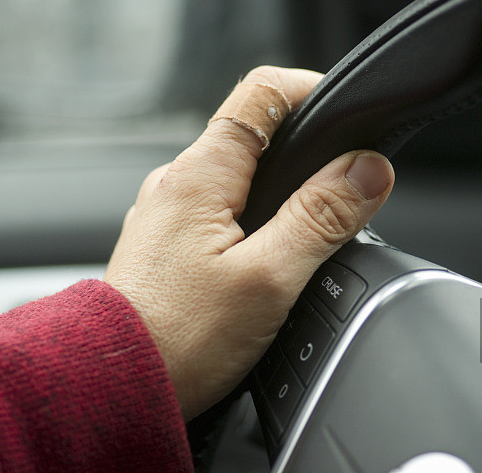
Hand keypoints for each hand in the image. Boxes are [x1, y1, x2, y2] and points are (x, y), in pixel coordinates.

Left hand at [104, 66, 393, 420]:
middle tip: (344, 188)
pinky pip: (216, 211)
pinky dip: (252, 219)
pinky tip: (264, 260)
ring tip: (308, 232)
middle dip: (305, 151)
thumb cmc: (177, 340)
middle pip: (253, 134)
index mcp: (200, 175)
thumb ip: (322, 217)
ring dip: (280, 190)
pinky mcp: (165, 246)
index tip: (348, 119)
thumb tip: (369, 169)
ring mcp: (166, 215)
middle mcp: (175, 184)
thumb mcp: (268, 277)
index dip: (312, 91)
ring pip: (236, 177)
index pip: (262, 92)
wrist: (113, 390)